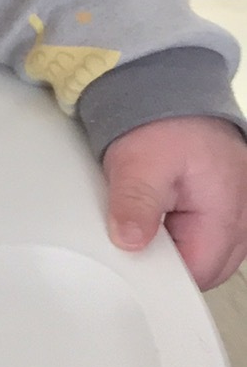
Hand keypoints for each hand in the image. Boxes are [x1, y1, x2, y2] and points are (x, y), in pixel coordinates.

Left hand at [102, 115, 246, 289]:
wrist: (169, 94)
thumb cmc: (161, 123)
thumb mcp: (138, 163)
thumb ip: (136, 205)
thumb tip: (131, 242)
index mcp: (228, 211)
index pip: (200, 272)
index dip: (164, 272)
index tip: (137, 257)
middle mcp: (244, 214)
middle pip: (208, 269)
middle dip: (172, 260)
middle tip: (143, 230)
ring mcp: (240, 211)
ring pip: (209, 253)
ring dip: (178, 244)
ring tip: (155, 213)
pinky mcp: (228, 206)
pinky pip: (208, 236)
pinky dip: (184, 230)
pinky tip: (165, 213)